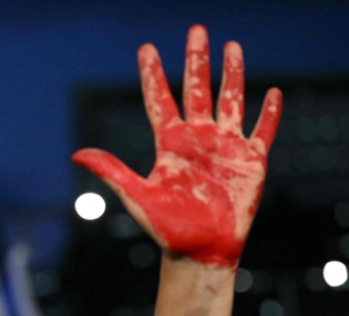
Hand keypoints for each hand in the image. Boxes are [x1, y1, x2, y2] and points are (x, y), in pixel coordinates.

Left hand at [73, 25, 281, 266]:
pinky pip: (262, 131)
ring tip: (232, 46)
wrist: (200, 252)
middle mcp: (197, 139)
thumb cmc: (166, 229)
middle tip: (196, 29)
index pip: (160, 100)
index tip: (146, 49)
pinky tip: (271, 93)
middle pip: (196, 90)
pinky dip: (269, 113)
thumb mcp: (136, 196)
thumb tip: (76, 154)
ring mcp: (225, 147)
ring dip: (232, 74)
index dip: (153, 74)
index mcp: (169, 144)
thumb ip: (111, 171)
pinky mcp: (251, 161)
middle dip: (196, 60)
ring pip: (230, 100)